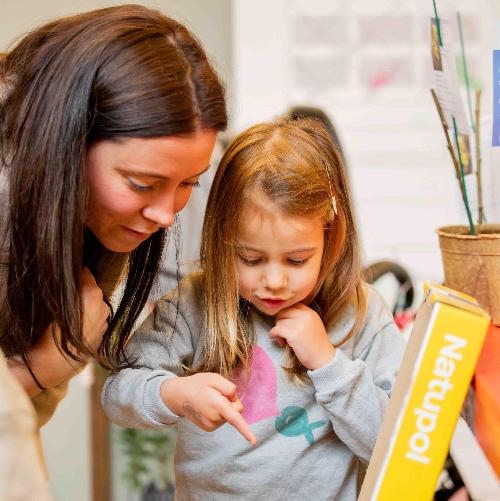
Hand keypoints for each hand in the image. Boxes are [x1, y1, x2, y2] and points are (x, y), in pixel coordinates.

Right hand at [8, 268, 108, 395]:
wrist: (53, 362)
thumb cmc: (51, 330)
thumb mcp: (55, 303)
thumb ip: (68, 288)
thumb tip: (73, 277)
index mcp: (93, 293)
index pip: (87, 274)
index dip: (78, 274)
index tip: (70, 278)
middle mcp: (103, 305)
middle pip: (94, 291)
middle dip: (84, 292)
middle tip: (68, 299)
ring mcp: (105, 321)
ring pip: (97, 307)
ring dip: (88, 308)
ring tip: (72, 317)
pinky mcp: (103, 336)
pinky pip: (97, 322)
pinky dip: (90, 322)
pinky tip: (77, 329)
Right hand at [160, 373, 256, 444]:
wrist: (179, 395)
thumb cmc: (198, 384)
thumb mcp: (214, 378)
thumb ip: (229, 387)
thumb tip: (236, 401)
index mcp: (218, 406)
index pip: (235, 419)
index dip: (246, 431)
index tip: (254, 441)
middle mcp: (215, 419)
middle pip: (236, 410)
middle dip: (232, 402)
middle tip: (216, 393)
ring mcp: (211, 425)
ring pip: (229, 415)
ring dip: (224, 407)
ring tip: (210, 399)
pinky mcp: (209, 428)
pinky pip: (222, 419)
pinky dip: (219, 412)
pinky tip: (208, 406)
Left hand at [269, 303, 334, 369]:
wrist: (324, 359)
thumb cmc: (316, 345)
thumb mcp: (313, 325)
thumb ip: (301, 318)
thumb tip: (282, 315)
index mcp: (310, 313)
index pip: (292, 306)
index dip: (286, 314)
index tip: (285, 323)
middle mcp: (305, 316)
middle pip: (283, 312)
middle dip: (280, 321)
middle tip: (282, 332)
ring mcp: (299, 324)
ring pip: (279, 321)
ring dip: (277, 331)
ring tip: (283, 340)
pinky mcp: (293, 334)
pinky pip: (276, 330)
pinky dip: (274, 335)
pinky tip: (279, 341)